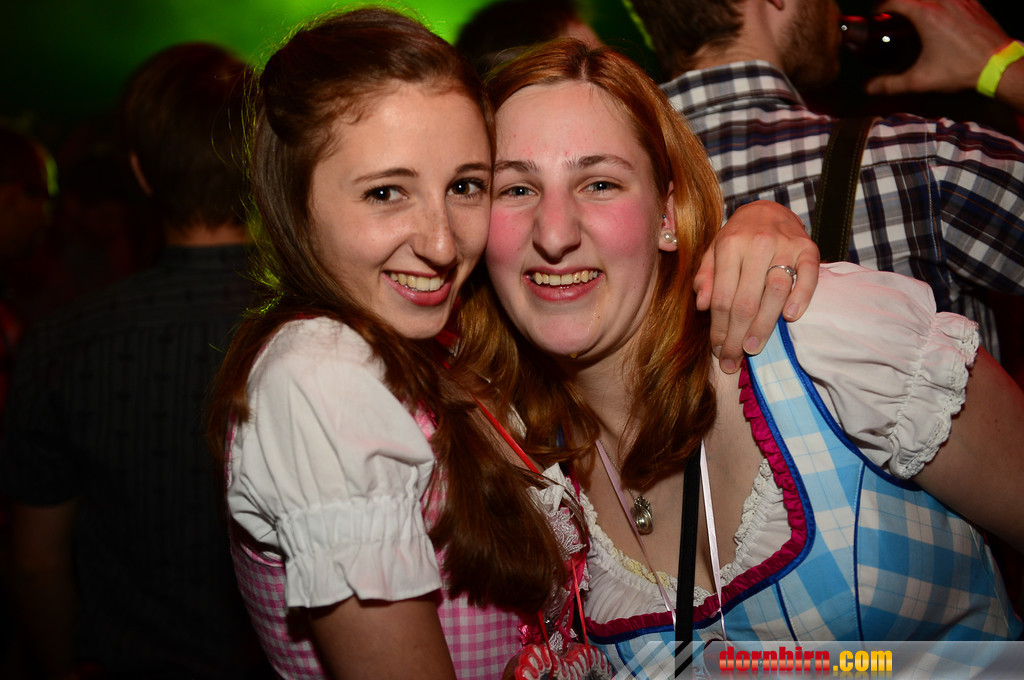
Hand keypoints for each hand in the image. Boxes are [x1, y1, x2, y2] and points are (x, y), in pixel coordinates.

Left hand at [694, 200, 819, 372]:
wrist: (768, 210)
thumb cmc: (737, 238)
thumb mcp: (713, 252)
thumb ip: (705, 277)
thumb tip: (702, 306)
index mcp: (729, 245)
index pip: (722, 297)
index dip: (718, 329)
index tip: (717, 351)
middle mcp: (757, 244)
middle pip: (746, 300)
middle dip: (737, 335)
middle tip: (733, 360)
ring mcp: (785, 245)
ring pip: (774, 292)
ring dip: (764, 325)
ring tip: (753, 348)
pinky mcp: (808, 247)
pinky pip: (808, 276)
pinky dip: (801, 297)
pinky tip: (790, 318)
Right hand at [866, 0, 1010, 95]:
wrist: (998, 65)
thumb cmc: (961, 70)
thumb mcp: (920, 80)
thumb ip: (890, 84)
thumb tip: (868, 88)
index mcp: (925, 14)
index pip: (894, 0)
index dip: (880, 7)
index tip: (876, 17)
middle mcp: (942, 1)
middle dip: (898, 4)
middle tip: (892, 17)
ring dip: (918, 2)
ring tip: (913, 16)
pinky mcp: (972, 2)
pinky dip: (937, 2)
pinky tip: (938, 15)